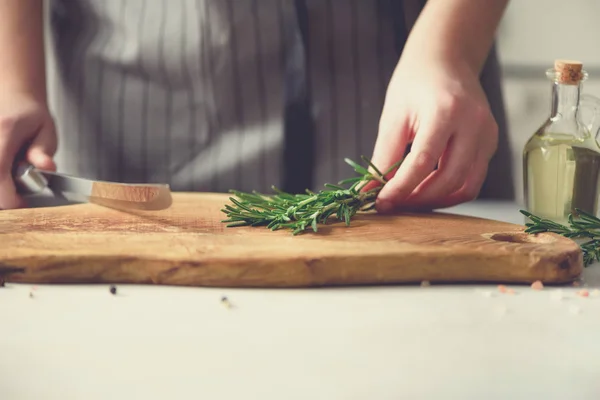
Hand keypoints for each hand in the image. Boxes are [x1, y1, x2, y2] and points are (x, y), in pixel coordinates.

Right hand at [0, 92, 56, 208]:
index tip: (22, 204)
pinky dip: (0, 176)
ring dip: (1, 184)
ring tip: (12, 176)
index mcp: (4, 132)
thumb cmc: (29, 112)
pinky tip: (6, 170)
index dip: (9, 196)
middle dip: (3, 194)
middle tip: (18, 193)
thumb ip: (44, 150)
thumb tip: (47, 168)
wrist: (9, 93)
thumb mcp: (45, 129)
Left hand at [369, 59, 497, 211]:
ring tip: (410, 201)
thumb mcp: (393, 116)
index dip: (401, 188)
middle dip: (418, 199)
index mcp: (445, 111)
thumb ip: (383, 156)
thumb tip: (368, 190)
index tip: (381, 202)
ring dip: (436, 201)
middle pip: (448, 179)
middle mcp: (473, 123)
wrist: (445, 60)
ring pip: (466, 186)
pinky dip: (451, 192)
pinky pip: (473, 179)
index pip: (422, 162)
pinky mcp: (491, 142)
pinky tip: (429, 191)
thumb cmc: (415, 84)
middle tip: (394, 204)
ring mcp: (487, 133)